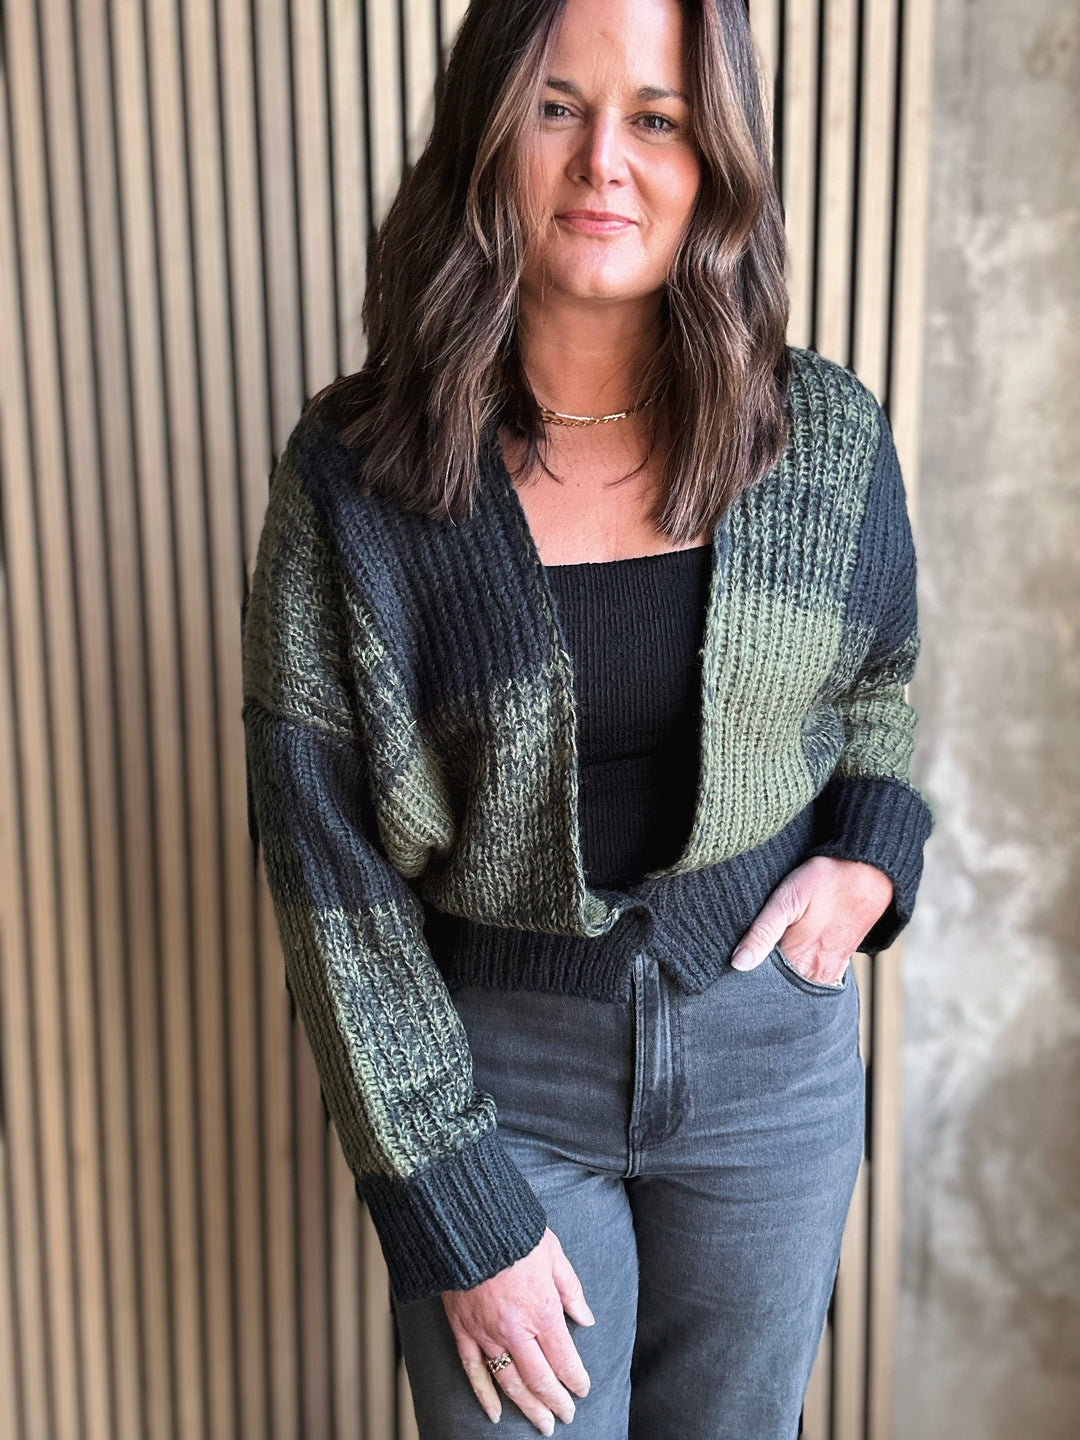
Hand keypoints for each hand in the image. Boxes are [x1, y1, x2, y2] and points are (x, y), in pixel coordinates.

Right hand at [442, 1226, 594, 1433]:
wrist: (467, 1221)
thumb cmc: (514, 1233)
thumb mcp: (553, 1254)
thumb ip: (571, 1290)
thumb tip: (586, 1319)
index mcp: (542, 1309)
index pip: (564, 1358)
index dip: (576, 1379)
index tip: (582, 1389)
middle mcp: (515, 1329)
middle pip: (539, 1379)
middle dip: (555, 1402)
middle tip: (565, 1416)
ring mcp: (486, 1332)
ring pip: (509, 1382)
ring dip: (527, 1407)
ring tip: (541, 1424)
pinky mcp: (462, 1330)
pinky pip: (473, 1371)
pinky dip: (484, 1396)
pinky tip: (494, 1414)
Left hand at [729, 856, 893, 985]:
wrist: (868, 871)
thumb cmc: (824, 881)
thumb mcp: (786, 900)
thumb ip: (762, 932)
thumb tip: (738, 963)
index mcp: (801, 962)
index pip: (765, 984)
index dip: (747, 977)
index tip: (735, 968)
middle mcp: (817, 973)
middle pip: (782, 988)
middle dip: (764, 980)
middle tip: (748, 962)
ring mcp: (831, 971)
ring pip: (797, 983)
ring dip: (782, 975)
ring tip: (769, 956)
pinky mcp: (839, 963)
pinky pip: (813, 977)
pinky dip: (799, 972)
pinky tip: (790, 955)